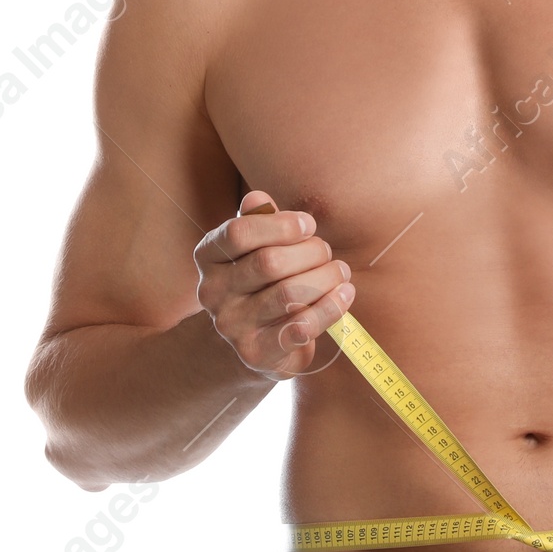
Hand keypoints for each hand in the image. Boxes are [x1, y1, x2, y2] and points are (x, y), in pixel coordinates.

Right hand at [194, 191, 354, 380]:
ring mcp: (231, 326)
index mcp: (209, 256)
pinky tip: (344, 295)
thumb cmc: (260, 282)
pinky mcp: (257, 353)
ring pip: (290, 294)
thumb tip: (258, 198)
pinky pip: (301, 327)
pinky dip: (330, 308)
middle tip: (327, 253)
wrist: (249, 344)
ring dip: (326, 278)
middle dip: (311, 252)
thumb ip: (258, 221)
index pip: (239, 233)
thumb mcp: (254, 248)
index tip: (308, 225)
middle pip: (269, 262)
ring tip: (340, 272)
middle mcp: (212, 292)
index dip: (281, 225)